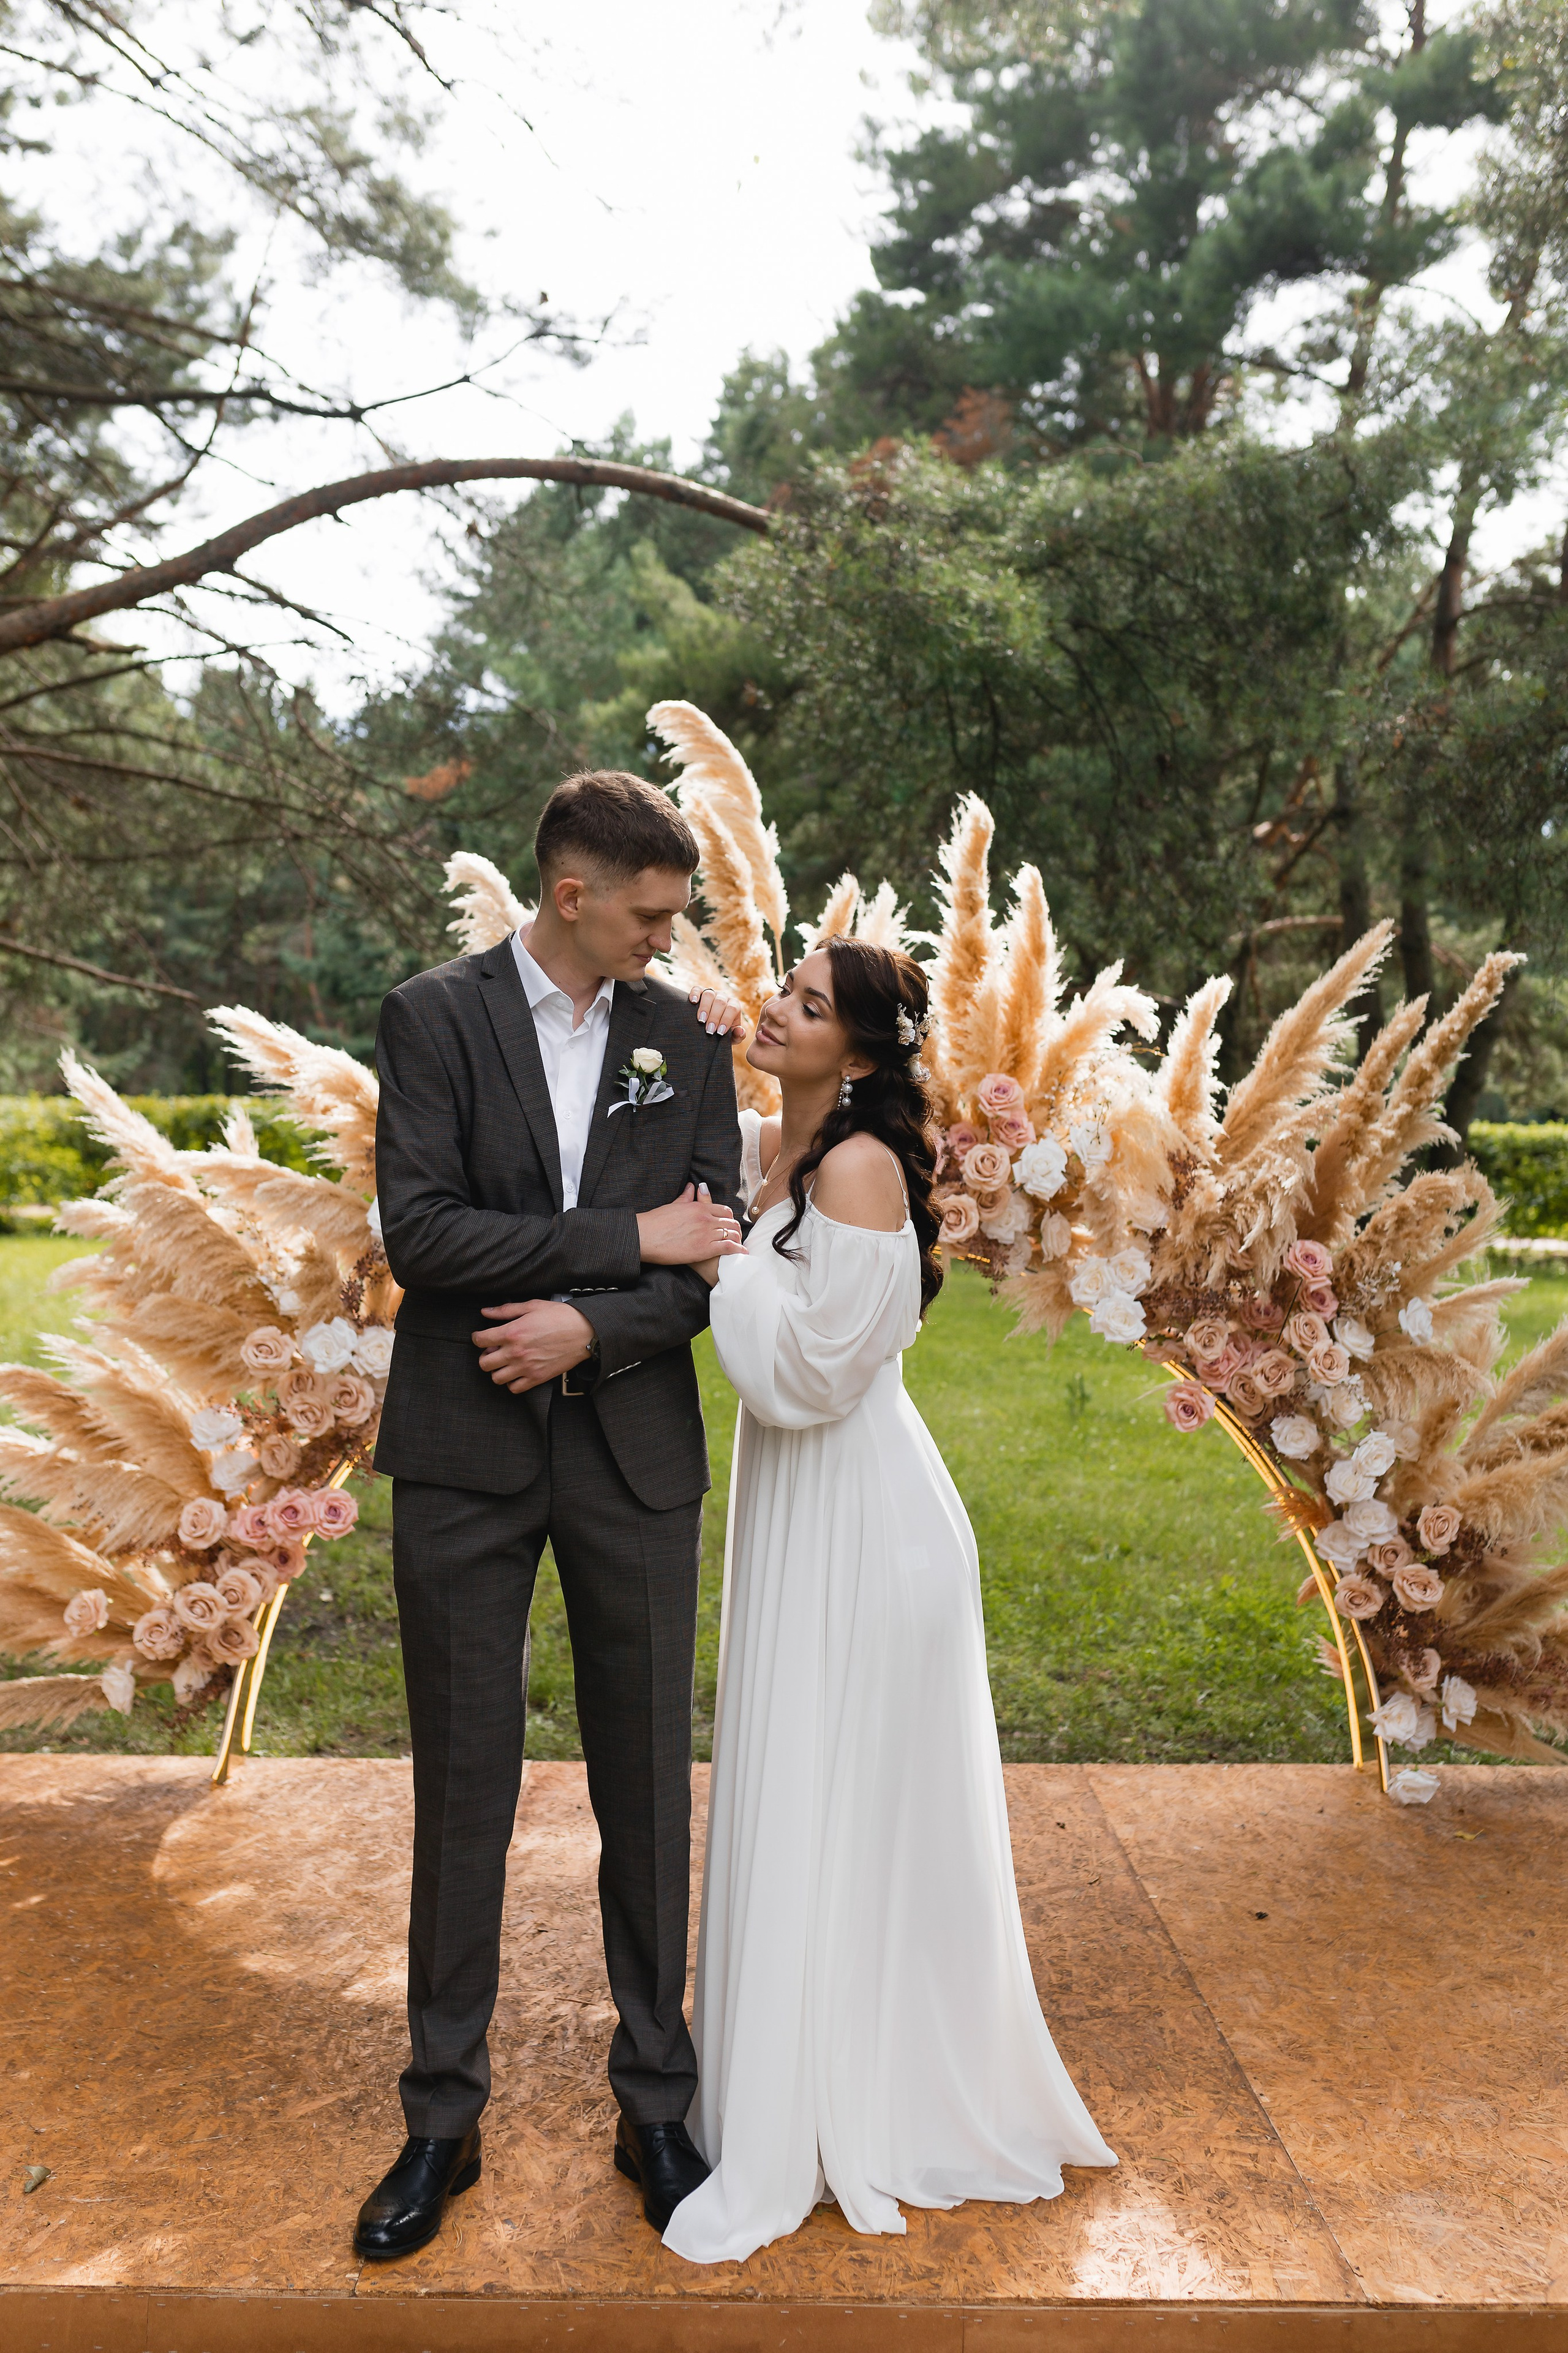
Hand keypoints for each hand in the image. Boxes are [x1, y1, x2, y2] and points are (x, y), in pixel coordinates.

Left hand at [473, 1299, 594, 1392]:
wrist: (584, 1331)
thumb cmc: (560, 1317)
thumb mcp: (532, 1306)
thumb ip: (506, 1310)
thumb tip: (486, 1312)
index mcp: (512, 1332)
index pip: (480, 1340)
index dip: (477, 1338)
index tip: (481, 1337)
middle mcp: (516, 1352)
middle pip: (484, 1363)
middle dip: (485, 1356)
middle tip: (494, 1351)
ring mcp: (526, 1367)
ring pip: (496, 1378)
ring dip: (497, 1370)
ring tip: (505, 1363)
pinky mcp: (537, 1378)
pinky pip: (514, 1388)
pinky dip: (512, 1383)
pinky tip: (517, 1373)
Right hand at [637, 1181, 745, 1266]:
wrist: (645, 1236)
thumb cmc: (655, 1222)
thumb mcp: (673, 1206)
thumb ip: (686, 1197)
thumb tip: (693, 1186)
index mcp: (699, 1208)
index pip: (723, 1210)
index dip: (729, 1218)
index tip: (729, 1223)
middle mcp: (705, 1219)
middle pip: (730, 1222)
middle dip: (735, 1229)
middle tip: (736, 1236)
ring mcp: (706, 1234)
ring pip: (731, 1234)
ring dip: (737, 1240)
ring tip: (739, 1245)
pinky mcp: (704, 1249)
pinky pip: (728, 1248)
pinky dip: (737, 1250)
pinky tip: (741, 1253)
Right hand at [688, 986, 748, 1042]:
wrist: (711, 1029)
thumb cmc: (722, 1033)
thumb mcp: (731, 1038)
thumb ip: (738, 1036)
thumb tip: (740, 1031)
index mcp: (734, 1005)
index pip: (732, 1009)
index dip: (726, 1020)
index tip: (719, 1032)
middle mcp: (724, 997)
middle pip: (720, 1002)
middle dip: (714, 1017)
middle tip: (709, 1030)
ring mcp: (712, 993)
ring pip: (709, 994)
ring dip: (704, 1008)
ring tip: (701, 1020)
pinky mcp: (700, 992)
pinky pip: (697, 989)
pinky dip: (694, 994)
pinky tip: (693, 1002)